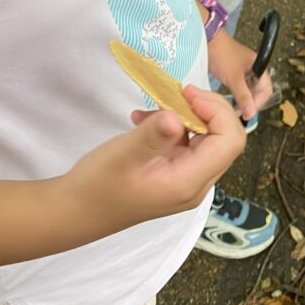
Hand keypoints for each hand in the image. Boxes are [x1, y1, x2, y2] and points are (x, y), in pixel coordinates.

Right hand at [65, 87, 245, 228]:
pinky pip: (187, 143)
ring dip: (187, 116)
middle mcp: (196, 183)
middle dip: (207, 109)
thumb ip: (152, 135)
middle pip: (224, 138)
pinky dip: (173, 125)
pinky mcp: (174, 174)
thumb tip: (177, 117)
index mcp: (190, 182)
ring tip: (152, 110)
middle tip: (178, 93)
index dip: (217, 111)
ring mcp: (186, 180)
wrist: (74, 211)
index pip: (230, 141)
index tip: (187, 94)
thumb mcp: (123, 155)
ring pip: (207, 138)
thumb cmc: (98, 184)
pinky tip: (144, 120)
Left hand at [207, 28, 273, 119]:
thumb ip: (243, 95)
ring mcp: (246, 72)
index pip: (266, 91)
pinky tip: (232, 104)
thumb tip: (251, 113)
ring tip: (235, 110)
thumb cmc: (222, 56)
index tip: (248, 114)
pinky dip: (238, 97)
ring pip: (250, 92)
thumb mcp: (234, 77)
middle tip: (240, 114)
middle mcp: (256, 70)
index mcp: (260, 67)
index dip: (259, 103)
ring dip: (244, 101)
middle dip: (251, 104)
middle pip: (259, 92)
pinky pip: (241, 89)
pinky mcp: (236, 74)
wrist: (207, 41)